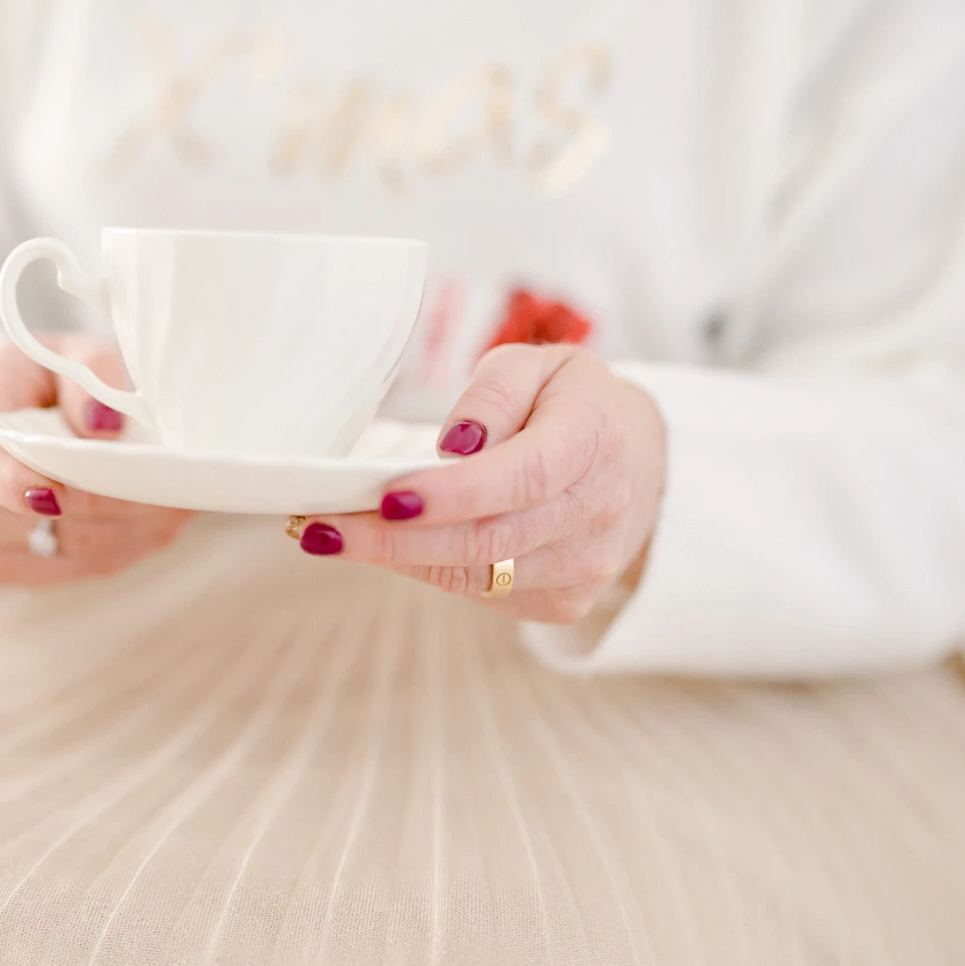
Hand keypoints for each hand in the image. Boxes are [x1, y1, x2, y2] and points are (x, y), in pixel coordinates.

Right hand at [0, 337, 191, 585]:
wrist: (3, 410)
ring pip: (68, 548)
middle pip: (39, 515)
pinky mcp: (5, 565)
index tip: (60, 495)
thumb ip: (91, 377)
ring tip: (171, 497)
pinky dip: (122, 547)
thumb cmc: (42, 379)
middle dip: (109, 500)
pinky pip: (75, 569)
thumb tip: (109, 426)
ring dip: (128, 527)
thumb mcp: (68, 353)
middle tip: (167, 481)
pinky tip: (148, 519)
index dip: (21, 485)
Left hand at [289, 343, 664, 623]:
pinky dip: (429, 570)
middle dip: (396, 539)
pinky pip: (482, 592)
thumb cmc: (575, 404)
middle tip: (321, 528)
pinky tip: (391, 545)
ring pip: (477, 574)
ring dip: (399, 558)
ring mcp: (585, 567)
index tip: (386, 498)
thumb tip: (453, 445)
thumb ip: (495, 391)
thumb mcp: (542, 364)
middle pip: (488, 538)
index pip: (522, 476)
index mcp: (594, 441)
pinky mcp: (565, 601)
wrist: (642, 462)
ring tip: (331, 534)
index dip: (453, 495)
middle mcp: (597, 512)